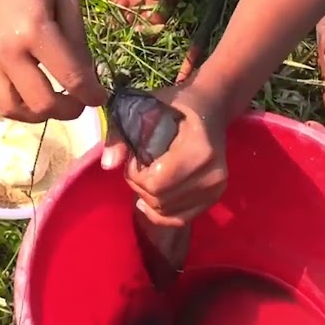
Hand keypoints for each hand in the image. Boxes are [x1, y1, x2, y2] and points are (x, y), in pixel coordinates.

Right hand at [0, 0, 107, 122]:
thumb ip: (77, 41)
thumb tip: (87, 77)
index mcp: (35, 30)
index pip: (71, 78)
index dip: (92, 95)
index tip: (100, 98)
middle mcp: (7, 51)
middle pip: (42, 103)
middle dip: (68, 110)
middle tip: (79, 102)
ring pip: (13, 110)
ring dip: (38, 115)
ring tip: (53, 103)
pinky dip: (16, 104)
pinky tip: (30, 93)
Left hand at [102, 81, 229, 225]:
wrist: (211, 107)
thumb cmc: (175, 105)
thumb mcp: (144, 109)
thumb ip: (120, 134)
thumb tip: (108, 164)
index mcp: (199, 151)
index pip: (156, 184)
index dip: (136, 175)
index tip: (135, 157)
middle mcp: (212, 175)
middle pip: (160, 200)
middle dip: (140, 186)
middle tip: (139, 167)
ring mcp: (216, 189)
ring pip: (167, 212)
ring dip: (149, 198)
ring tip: (149, 175)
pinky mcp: (215, 198)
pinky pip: (180, 219)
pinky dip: (161, 213)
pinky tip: (150, 199)